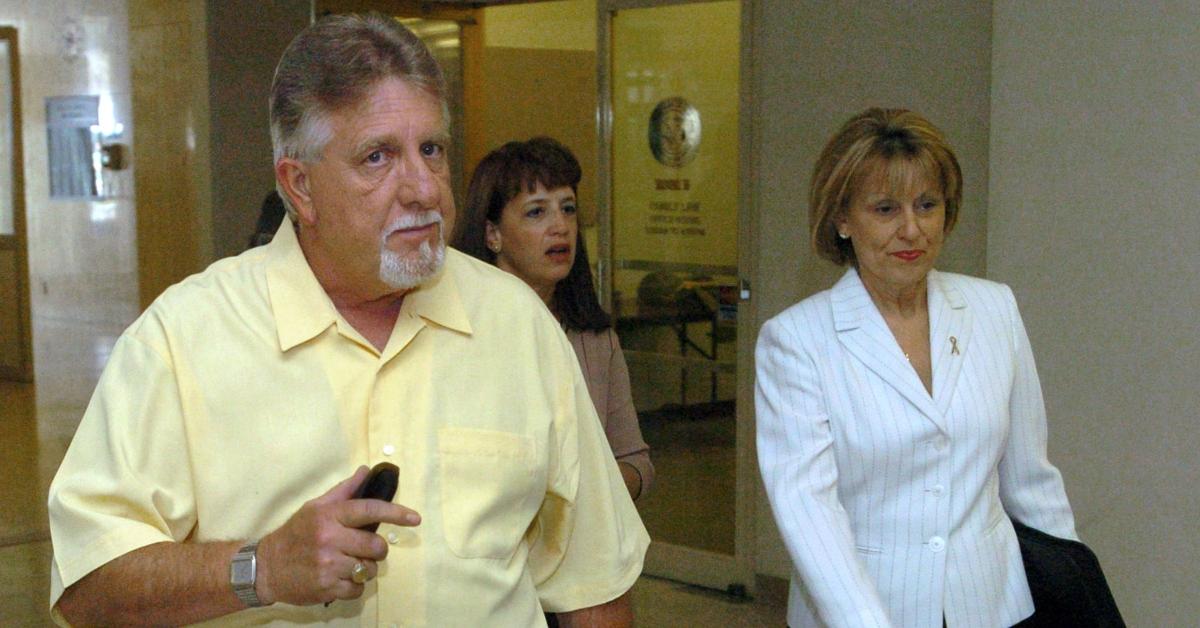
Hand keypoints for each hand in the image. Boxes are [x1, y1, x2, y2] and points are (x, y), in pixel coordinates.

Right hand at [254, 466, 420, 605]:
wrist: (266, 567)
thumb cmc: (295, 534)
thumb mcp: (315, 507)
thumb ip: (344, 491)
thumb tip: (365, 470)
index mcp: (329, 516)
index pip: (369, 510)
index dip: (396, 513)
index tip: (415, 518)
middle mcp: (329, 539)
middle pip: (375, 546)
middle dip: (376, 550)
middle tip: (365, 549)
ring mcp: (327, 565)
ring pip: (369, 570)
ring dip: (365, 569)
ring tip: (348, 564)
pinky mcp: (326, 588)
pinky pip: (358, 589)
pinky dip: (354, 586)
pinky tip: (340, 578)